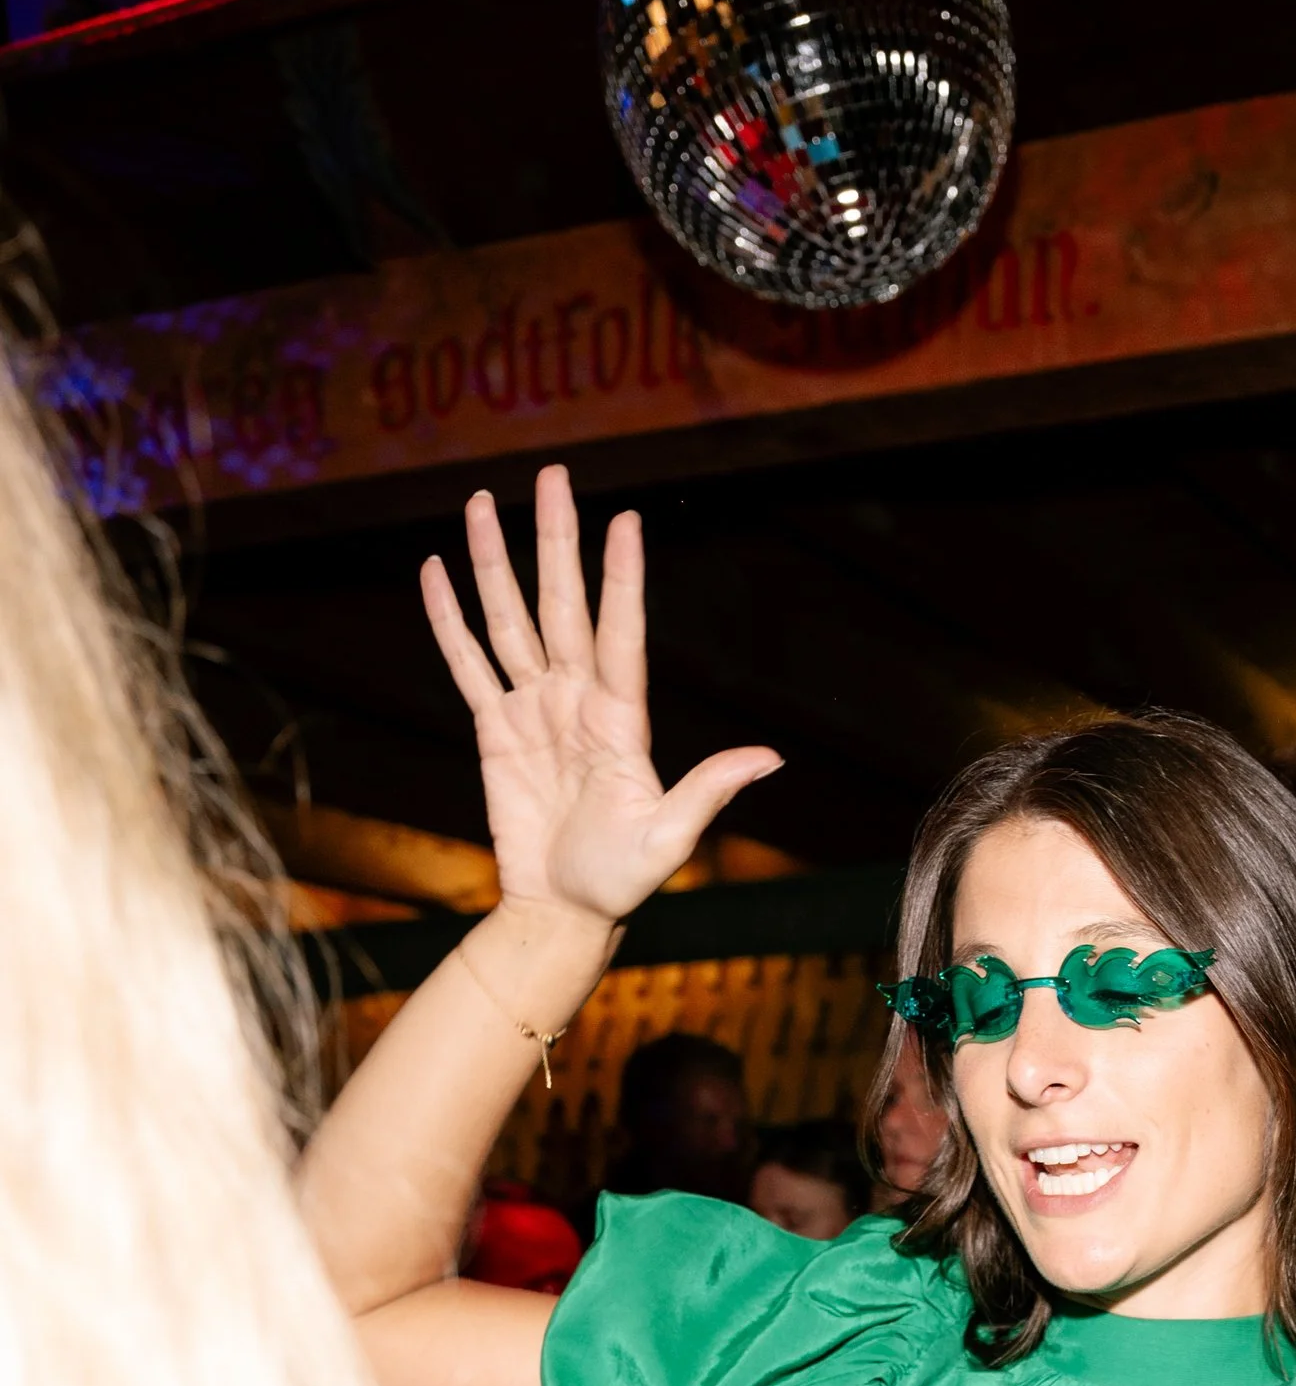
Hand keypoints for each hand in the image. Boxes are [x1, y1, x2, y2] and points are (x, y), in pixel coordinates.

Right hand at [421, 466, 779, 925]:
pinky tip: (435, 570)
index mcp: (621, 718)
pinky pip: (466, 663)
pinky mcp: (493, 728)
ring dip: (494, 561)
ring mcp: (533, 708)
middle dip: (555, 540)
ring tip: (479, 501)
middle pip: (562, 604)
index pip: (622, 633)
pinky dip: (448, 620)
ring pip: (509, 619)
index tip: (627, 522)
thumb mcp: (671, 839)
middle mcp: (577, 699)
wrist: (564, 911)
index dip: (621, 579)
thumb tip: (770, 757)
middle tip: (554, 474)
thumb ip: (710, 790)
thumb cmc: (621, 880)